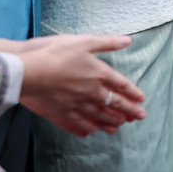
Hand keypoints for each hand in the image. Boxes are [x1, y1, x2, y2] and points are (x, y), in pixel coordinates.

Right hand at [15, 34, 146, 136]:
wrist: (30, 71)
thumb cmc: (56, 53)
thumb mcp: (85, 41)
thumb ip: (107, 42)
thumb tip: (128, 40)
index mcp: (99, 73)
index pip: (121, 85)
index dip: (132, 92)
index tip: (141, 100)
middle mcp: (91, 90)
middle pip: (114, 103)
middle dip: (129, 110)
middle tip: (140, 117)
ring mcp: (76, 103)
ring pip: (98, 115)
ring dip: (110, 120)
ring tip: (120, 126)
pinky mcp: (60, 111)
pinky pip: (77, 122)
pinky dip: (86, 127)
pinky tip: (91, 131)